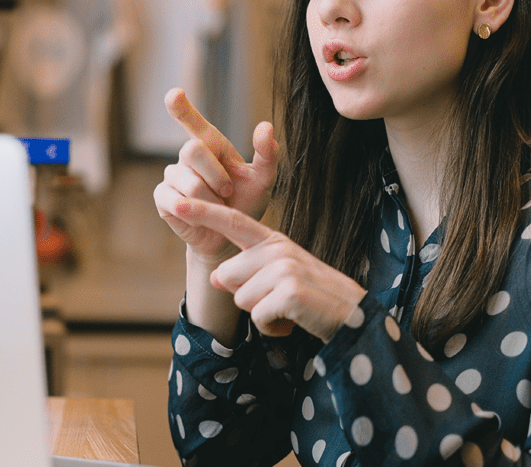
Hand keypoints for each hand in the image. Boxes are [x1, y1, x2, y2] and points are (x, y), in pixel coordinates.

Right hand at [154, 88, 277, 264]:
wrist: (230, 237)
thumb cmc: (246, 204)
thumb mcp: (263, 180)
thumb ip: (267, 154)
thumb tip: (265, 125)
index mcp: (212, 145)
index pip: (193, 122)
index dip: (181, 108)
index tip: (174, 94)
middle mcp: (188, 156)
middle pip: (192, 150)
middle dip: (215, 174)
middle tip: (228, 191)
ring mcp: (173, 175)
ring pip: (188, 181)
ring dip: (210, 199)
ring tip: (217, 207)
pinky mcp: (162, 197)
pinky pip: (173, 199)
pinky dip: (192, 210)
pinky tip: (199, 215)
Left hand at [174, 196, 366, 341]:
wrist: (352, 316)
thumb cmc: (311, 297)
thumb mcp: (278, 277)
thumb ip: (247, 272)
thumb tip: (216, 278)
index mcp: (273, 241)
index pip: (233, 222)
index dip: (204, 213)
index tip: (177, 202)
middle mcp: (277, 249)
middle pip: (227, 276)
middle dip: (246, 297)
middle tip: (278, 299)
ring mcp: (284, 268)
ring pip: (241, 299)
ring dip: (261, 314)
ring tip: (288, 309)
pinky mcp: (289, 291)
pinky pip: (258, 317)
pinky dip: (272, 327)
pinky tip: (292, 320)